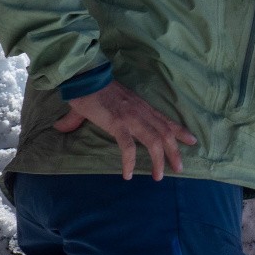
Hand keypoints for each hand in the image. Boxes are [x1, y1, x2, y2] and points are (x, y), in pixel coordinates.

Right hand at [52, 80, 197, 180]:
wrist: (84, 77)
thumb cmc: (92, 90)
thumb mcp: (103, 104)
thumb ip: (94, 117)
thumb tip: (62, 127)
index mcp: (141, 107)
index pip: (166, 121)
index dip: (180, 131)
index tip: (193, 141)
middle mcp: (141, 112)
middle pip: (166, 134)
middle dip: (175, 152)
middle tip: (180, 168)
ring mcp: (131, 118)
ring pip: (154, 141)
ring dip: (159, 160)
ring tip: (159, 176)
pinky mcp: (117, 123)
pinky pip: (128, 146)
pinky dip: (130, 161)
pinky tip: (128, 175)